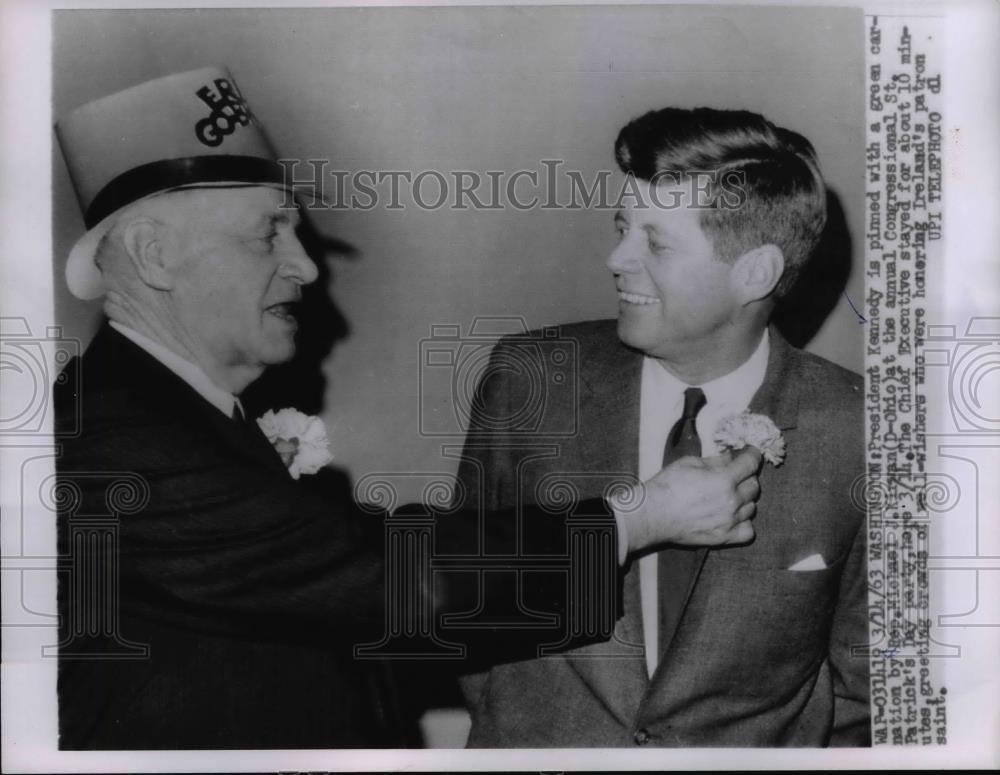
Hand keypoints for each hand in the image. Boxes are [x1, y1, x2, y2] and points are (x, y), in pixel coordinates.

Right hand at [613, 448, 762, 552]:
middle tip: (733, 475)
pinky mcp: (724, 537)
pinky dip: (743, 523)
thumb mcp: (690, 463)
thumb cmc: (667, 486)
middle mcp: (731, 501)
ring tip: (728, 497)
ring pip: (752, 507)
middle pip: (754, 485)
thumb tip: (731, 458)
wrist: (653, 514)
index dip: (753, 455)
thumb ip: (715, 461)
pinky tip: (732, 517)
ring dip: (743, 500)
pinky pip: (748, 531)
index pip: (751, 463)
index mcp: (724, 479)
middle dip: (745, 477)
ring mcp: (730, 521)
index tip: (751, 453)